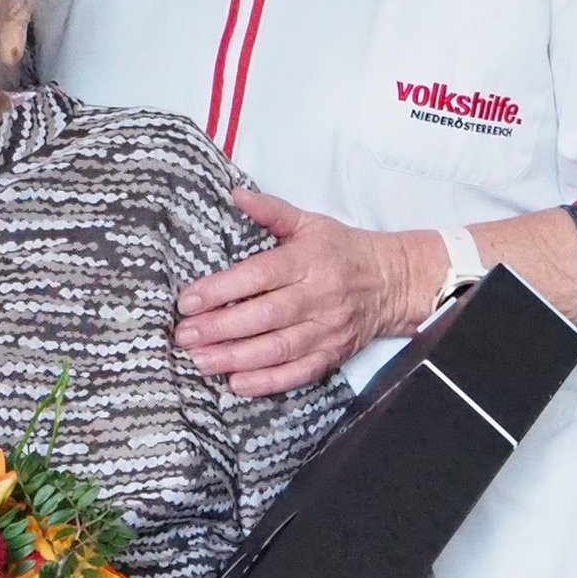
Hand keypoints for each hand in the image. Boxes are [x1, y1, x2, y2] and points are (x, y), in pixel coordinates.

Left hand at [174, 192, 430, 395]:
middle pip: (264, 316)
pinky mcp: (332, 355)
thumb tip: (235, 194)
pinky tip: (236, 383)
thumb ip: (271, 211)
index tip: (188, 300)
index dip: (222, 289)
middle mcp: (318, 297)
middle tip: (184, 335)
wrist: (392, 283)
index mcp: (308, 260)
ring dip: (235, 358)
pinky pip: (298, 373)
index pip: (259, 275)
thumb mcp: (309, 222)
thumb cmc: (342, 250)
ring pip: (277, 349)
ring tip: (199, 361)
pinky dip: (267, 382)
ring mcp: (327, 330)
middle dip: (220, 328)